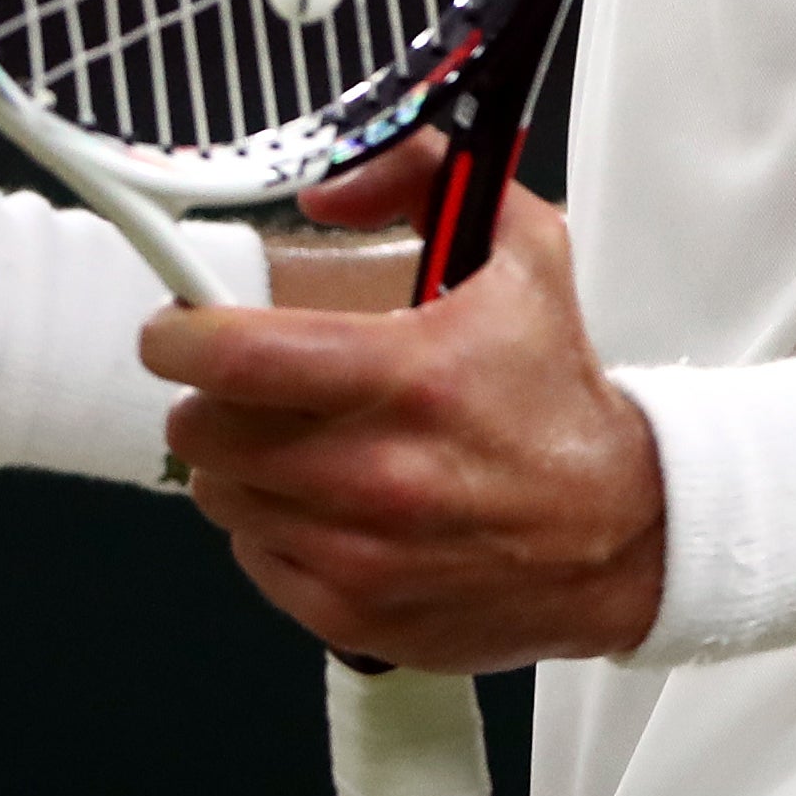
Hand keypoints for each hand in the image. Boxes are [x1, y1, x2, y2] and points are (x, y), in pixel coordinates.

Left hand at [146, 185, 666, 671]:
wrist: (623, 534)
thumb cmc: (558, 395)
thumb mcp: (522, 252)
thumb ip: (420, 178)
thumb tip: (325, 189)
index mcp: (408, 377)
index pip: (235, 357)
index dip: (178, 335)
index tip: (173, 327)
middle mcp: (376, 474)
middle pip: (204, 433)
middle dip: (207, 399)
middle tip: (242, 387)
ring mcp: (361, 555)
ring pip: (219, 497)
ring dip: (237, 464)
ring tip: (291, 444)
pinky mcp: (356, 617)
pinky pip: (254, 557)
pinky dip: (272, 527)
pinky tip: (323, 503)